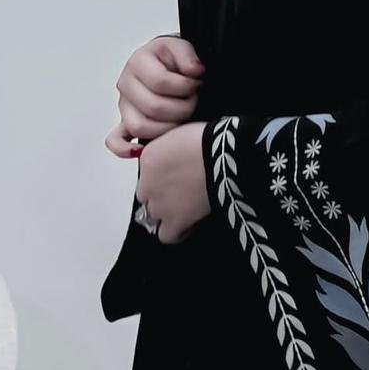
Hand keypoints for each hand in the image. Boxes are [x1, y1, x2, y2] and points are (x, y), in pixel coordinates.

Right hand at [106, 34, 204, 157]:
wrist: (167, 66)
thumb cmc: (174, 60)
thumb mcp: (182, 47)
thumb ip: (187, 55)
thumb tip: (194, 71)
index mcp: (137, 63)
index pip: (161, 82)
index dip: (186, 86)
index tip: (198, 83)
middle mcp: (126, 85)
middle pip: (154, 107)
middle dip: (182, 108)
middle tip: (195, 102)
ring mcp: (125, 107)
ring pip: (141, 127)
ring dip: (168, 127)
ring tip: (183, 117)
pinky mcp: (125, 124)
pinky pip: (116, 140)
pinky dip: (124, 148)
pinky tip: (141, 151)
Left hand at [136, 122, 209, 244]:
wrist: (223, 155)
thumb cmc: (210, 140)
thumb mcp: (179, 133)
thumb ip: (168, 148)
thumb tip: (175, 157)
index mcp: (147, 159)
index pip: (145, 176)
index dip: (160, 179)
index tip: (175, 179)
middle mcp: (148, 183)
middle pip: (146, 197)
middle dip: (160, 196)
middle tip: (180, 193)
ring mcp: (160, 204)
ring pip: (154, 217)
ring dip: (167, 214)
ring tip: (186, 209)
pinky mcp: (176, 220)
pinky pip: (166, 236)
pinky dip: (176, 232)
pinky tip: (188, 225)